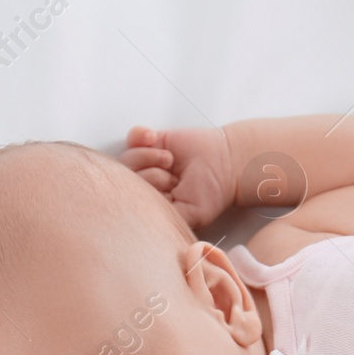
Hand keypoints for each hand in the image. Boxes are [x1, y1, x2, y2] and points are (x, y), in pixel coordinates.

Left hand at [119, 125, 234, 230]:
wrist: (227, 164)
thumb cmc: (210, 193)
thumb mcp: (188, 216)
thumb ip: (161, 218)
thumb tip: (134, 214)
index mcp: (151, 204)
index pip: (130, 201)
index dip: (147, 195)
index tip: (171, 193)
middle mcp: (145, 184)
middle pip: (126, 180)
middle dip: (152, 177)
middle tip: (174, 178)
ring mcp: (146, 162)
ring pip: (127, 159)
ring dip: (149, 157)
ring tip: (169, 160)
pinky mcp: (151, 141)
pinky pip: (132, 136)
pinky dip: (141, 136)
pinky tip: (154, 139)